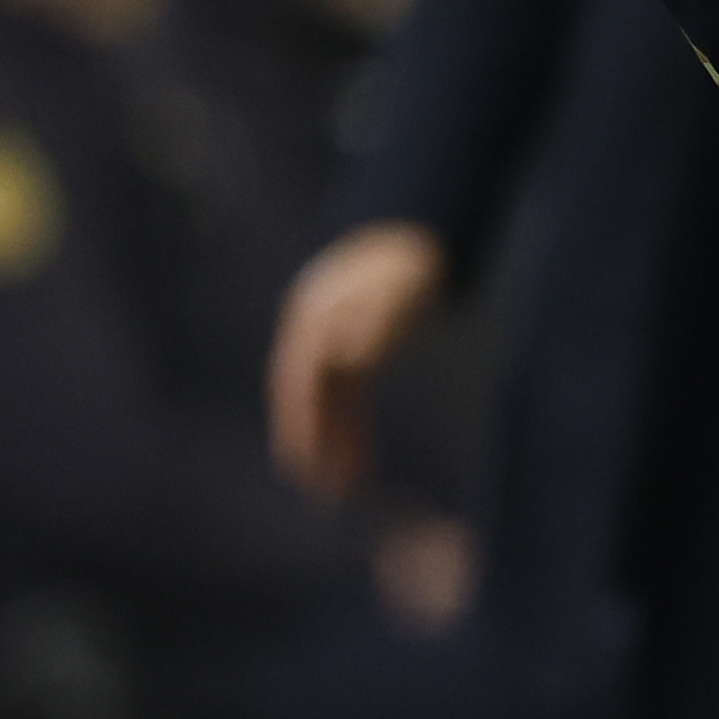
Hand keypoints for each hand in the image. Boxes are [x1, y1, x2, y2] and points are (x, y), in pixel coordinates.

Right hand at [267, 218, 445, 497]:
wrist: (419, 228)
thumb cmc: (411, 260)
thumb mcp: (398, 288)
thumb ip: (375, 321)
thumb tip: (347, 360)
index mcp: (313, 318)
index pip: (298, 382)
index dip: (300, 424)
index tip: (305, 464)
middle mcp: (312, 330)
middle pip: (304, 395)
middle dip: (310, 442)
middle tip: (321, 490)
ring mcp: (328, 337)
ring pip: (324, 399)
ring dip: (332, 440)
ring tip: (346, 486)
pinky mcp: (351, 343)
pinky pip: (344, 393)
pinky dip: (349, 424)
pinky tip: (359, 455)